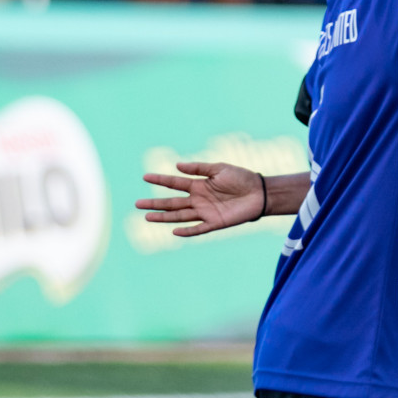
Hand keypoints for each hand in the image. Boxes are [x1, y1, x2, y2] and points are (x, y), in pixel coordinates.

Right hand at [136, 161, 263, 236]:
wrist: (260, 192)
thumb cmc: (241, 178)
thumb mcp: (219, 168)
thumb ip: (199, 168)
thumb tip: (177, 166)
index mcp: (199, 185)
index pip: (175, 183)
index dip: (160, 180)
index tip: (145, 176)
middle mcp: (199, 200)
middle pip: (172, 203)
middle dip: (155, 203)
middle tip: (137, 204)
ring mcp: (205, 212)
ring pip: (180, 216)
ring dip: (164, 217)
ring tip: (147, 217)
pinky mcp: (216, 223)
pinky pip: (199, 229)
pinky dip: (187, 231)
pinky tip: (174, 231)